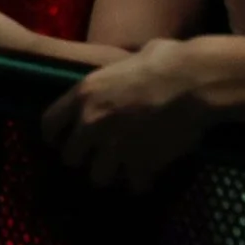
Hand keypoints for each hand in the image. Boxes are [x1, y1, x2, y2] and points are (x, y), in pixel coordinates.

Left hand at [40, 37, 213, 190]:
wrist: (195, 83)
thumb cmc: (168, 60)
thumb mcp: (130, 59)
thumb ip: (117, 75)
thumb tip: (127, 70)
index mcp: (85, 94)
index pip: (49, 125)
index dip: (56, 135)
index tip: (63, 140)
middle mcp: (92, 123)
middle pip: (71, 158)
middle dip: (85, 157)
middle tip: (102, 153)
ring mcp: (114, 148)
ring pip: (98, 177)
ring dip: (111, 173)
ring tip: (126, 165)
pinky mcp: (140, 165)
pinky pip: (133, 184)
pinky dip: (142, 181)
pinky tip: (151, 172)